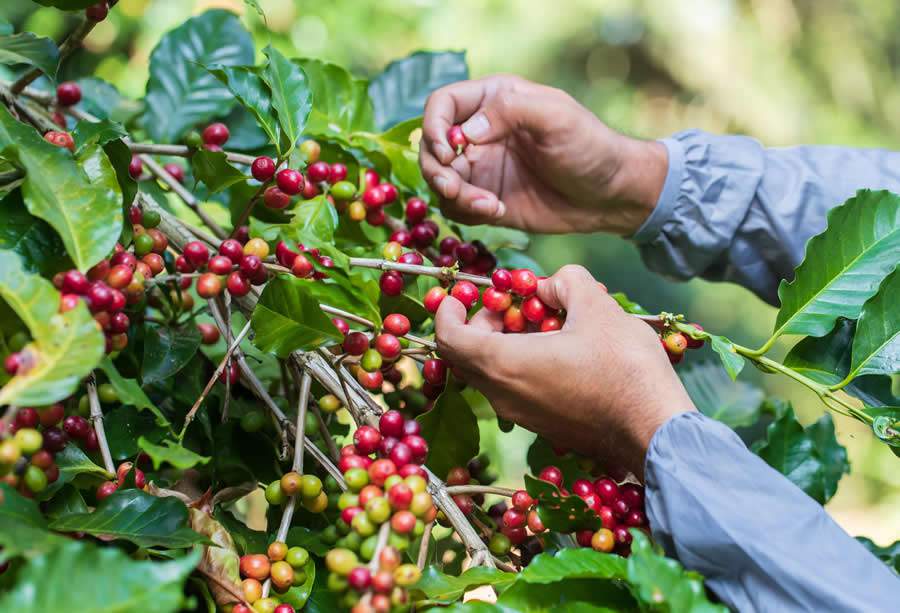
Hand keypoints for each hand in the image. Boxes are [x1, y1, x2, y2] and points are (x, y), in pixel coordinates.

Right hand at [420, 75, 667, 234]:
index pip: (441, 104)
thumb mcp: (556, 117)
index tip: (450, 151)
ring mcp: (482, 168)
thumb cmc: (589, 146)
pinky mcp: (486, 199)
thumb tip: (465, 131)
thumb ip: (510, 111)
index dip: (434, 126)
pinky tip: (497, 212)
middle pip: (431, 147)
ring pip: (440, 180)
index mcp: (493, 100)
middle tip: (454, 187)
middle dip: (437, 170)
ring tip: (489, 206)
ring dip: (454, 195)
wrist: (610, 194)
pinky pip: (457, 207)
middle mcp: (480, 133)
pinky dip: (467, 212)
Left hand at [434, 265, 695, 476]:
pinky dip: (521, 366)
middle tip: (512, 306)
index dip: (447, 311)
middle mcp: (503, 395)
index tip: (462, 295)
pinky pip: (515, 391)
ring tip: (544, 324)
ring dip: (504, 344)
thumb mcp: (597, 305)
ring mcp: (522, 416)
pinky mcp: (543, 427)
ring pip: (492, 374)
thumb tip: (548, 286)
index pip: (448, 338)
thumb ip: (565, 282)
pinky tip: (561, 350)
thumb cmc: (623, 367)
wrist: (656, 432)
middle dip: (480, 324)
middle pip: (466, 356)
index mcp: (504, 364)